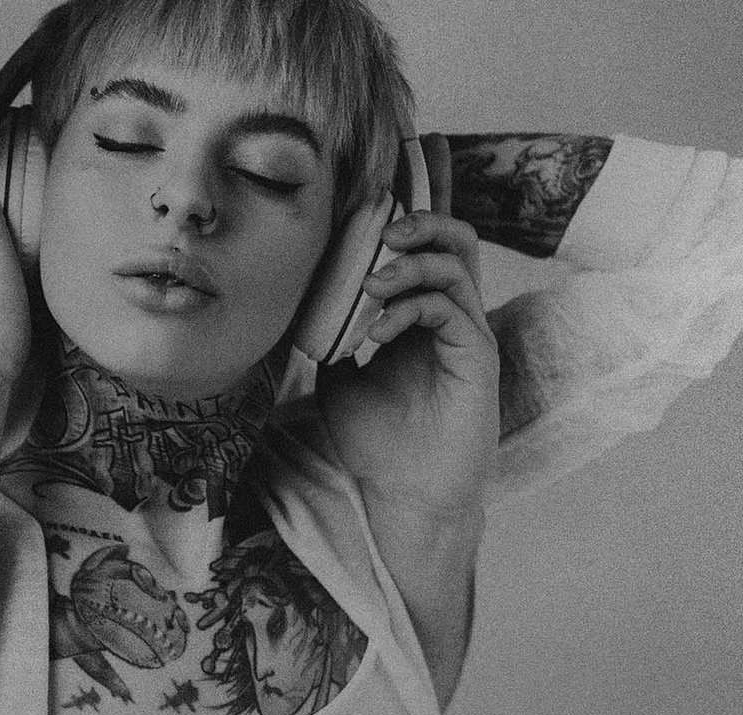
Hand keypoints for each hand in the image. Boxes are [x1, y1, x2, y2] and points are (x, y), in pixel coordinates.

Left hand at [317, 202, 498, 516]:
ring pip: (457, 263)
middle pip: (454, 236)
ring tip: (372, 281)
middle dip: (420, 216)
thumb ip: (327, 331)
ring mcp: (467, 333)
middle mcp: (450, 314)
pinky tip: (376, 331)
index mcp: (419, 312)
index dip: (414, 201)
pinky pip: (452, 309)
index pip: (423, 245)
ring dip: (410, 260)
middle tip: (381, 227)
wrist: (402, 494)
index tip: (393, 167)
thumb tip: (290, 298)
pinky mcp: (478, 359)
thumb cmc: (375, 438)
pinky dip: (410, 307)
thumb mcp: (336, 375)